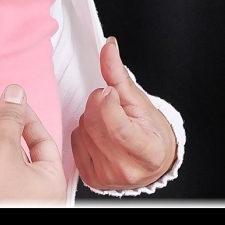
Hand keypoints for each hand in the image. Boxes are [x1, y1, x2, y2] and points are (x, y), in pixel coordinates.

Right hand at [0, 85, 66, 204]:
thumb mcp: (3, 150)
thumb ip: (10, 119)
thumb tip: (15, 94)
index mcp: (51, 183)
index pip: (44, 141)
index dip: (27, 119)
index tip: (13, 104)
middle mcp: (36, 193)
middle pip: (20, 149)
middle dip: (1, 136)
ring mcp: (15, 198)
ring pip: (2, 160)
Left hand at [71, 37, 176, 191]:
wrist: (150, 160)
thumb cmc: (148, 129)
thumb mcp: (139, 100)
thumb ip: (119, 74)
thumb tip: (108, 46)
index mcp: (148, 152)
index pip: (118, 127)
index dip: (109, 102)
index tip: (110, 91)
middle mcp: (128, 170)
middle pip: (96, 124)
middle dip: (98, 103)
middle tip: (110, 103)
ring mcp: (108, 177)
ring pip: (83, 130)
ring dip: (90, 116)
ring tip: (106, 119)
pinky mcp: (92, 179)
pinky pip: (74, 141)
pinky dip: (82, 130)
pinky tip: (97, 132)